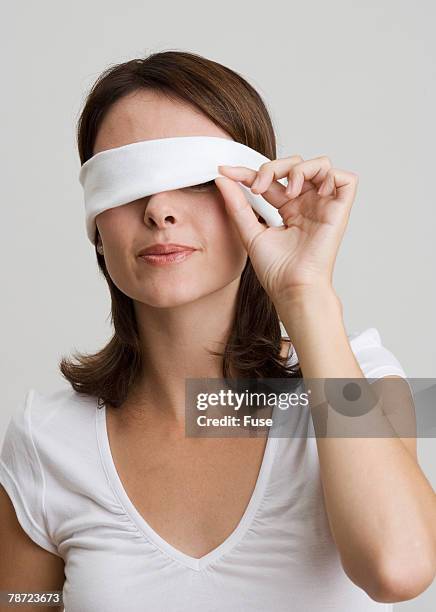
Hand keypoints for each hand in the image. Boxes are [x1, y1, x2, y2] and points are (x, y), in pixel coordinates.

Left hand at [214, 155, 358, 304]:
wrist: (291, 287)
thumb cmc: (276, 270)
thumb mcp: (250, 232)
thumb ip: (237, 205)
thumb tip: (222, 178)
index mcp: (288, 208)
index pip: (271, 179)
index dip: (249, 171)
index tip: (226, 171)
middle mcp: (307, 203)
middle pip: (296, 163)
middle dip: (274, 167)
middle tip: (258, 187)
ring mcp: (323, 205)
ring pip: (321, 164)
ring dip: (300, 169)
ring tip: (288, 193)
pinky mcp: (339, 210)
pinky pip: (345, 179)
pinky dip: (329, 176)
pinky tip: (311, 193)